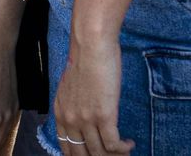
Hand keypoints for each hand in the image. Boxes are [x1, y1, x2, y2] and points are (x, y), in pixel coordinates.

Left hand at [54, 34, 131, 155]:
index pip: (66, 148)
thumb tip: (82, 118)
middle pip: (82, 155)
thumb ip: (73, 106)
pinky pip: (114, 145)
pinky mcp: (104, 116)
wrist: (91, 46)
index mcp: (60, 113)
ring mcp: (86, 119)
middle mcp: (70, 120)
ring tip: (124, 152)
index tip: (93, 155)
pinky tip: (129, 143)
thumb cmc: (84, 61)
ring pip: (100, 153)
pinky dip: (124, 148)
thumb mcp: (69, 88)